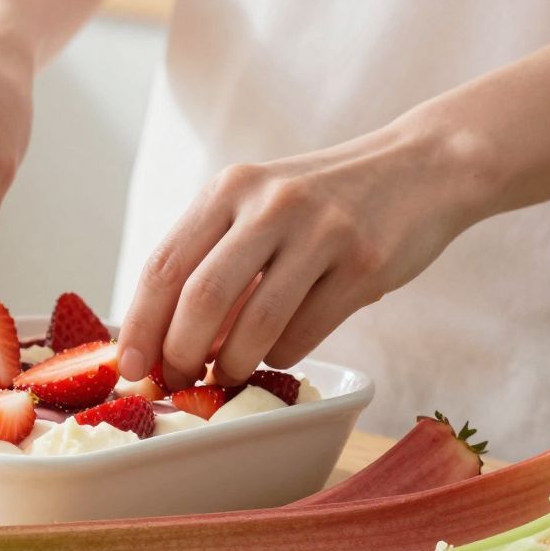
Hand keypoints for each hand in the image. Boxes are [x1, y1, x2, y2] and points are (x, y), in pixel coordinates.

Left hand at [116, 124, 479, 389]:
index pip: (164, 264)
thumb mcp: (260, 205)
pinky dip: (280, 356)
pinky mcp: (364, 264)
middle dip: (179, 354)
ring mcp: (321, 231)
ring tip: (226, 374)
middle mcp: (271, 203)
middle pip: (201, 297)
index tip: (128, 367)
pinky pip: (304, 333)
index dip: (139, 324)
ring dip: (231, 365)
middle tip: (176, 380)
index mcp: (230, 188)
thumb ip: (214, 255)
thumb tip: (159, 337)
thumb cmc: (323, 202)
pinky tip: (279, 351)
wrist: (421, 169)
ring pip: (254, 325)